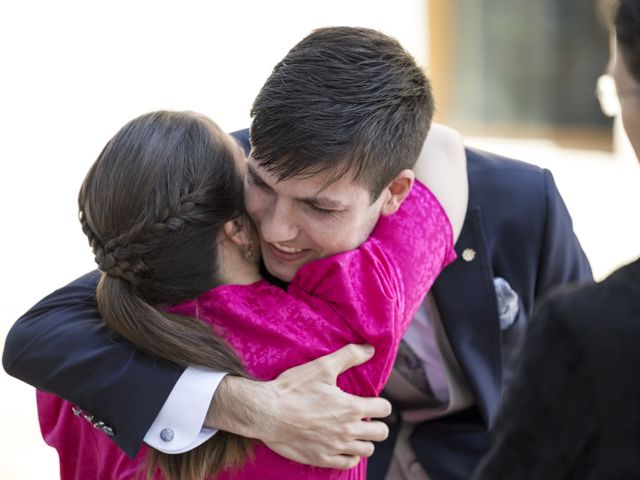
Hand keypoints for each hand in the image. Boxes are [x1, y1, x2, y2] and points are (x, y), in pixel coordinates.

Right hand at [206, 344, 391, 468]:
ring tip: (354, 430)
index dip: (380, 403)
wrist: (267, 411)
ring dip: (365, 440)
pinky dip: (351, 456)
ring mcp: (335, 447)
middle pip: (381, 432)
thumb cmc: (293, 388)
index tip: (371, 401)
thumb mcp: (322, 367)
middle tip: (364, 416)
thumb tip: (370, 349)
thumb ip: (349, 356)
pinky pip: (348, 464)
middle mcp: (347, 430)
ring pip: (367, 450)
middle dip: (377, 423)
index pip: (384, 409)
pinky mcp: (322, 458)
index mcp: (351, 407)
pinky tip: (343, 445)